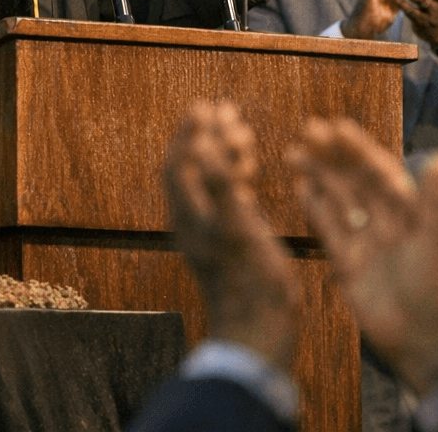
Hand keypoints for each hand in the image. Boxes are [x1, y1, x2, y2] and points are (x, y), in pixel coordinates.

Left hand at [166, 101, 298, 370]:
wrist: (259, 331)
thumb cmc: (250, 281)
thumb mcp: (236, 227)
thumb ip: (219, 183)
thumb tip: (200, 142)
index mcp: (189, 215)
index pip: (178, 162)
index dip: (189, 132)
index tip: (204, 105)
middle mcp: (194, 221)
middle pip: (192, 167)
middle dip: (208, 136)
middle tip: (228, 111)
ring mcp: (211, 232)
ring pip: (211, 182)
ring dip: (224, 154)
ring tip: (244, 132)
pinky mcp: (229, 243)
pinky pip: (227, 200)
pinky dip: (237, 179)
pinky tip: (252, 172)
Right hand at [289, 118, 437, 395]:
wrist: (421, 338)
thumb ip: (434, 201)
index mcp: (408, 211)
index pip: (379, 170)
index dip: (359, 149)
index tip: (339, 128)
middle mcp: (384, 220)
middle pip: (353, 180)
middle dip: (331, 156)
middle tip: (308, 130)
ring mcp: (363, 239)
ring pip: (336, 199)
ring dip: (317, 176)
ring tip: (293, 154)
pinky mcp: (346, 262)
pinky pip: (327, 229)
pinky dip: (313, 208)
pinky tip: (299, 188)